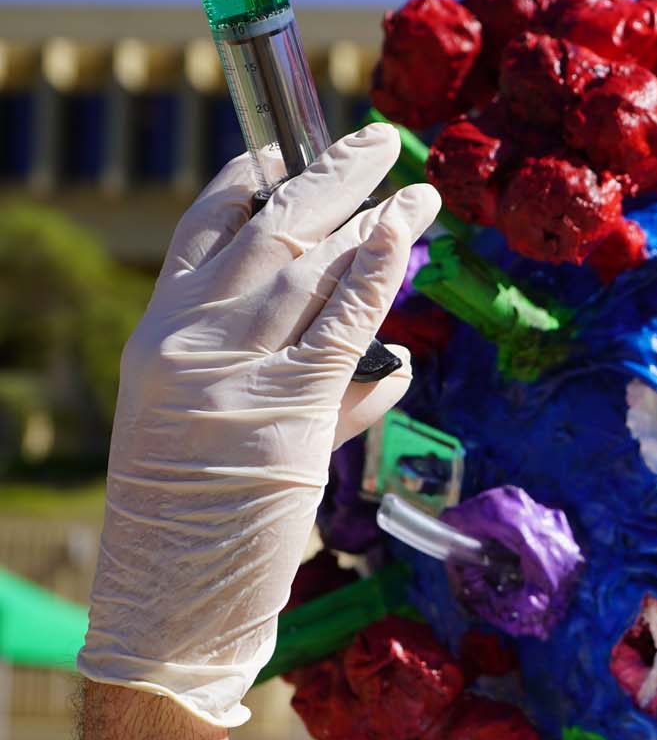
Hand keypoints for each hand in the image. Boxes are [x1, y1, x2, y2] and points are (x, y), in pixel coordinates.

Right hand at [78, 125, 439, 726]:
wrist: (165, 598)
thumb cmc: (189, 524)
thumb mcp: (211, 434)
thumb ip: (293, 386)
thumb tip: (386, 361)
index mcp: (157, 333)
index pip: (203, 229)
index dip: (251, 181)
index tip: (288, 152)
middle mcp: (190, 338)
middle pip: (269, 229)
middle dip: (326, 176)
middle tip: (375, 141)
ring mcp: (234, 370)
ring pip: (311, 265)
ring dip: (371, 217)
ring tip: (414, 190)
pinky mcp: (285, 407)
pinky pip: (342, 321)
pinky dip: (376, 273)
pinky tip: (402, 235)